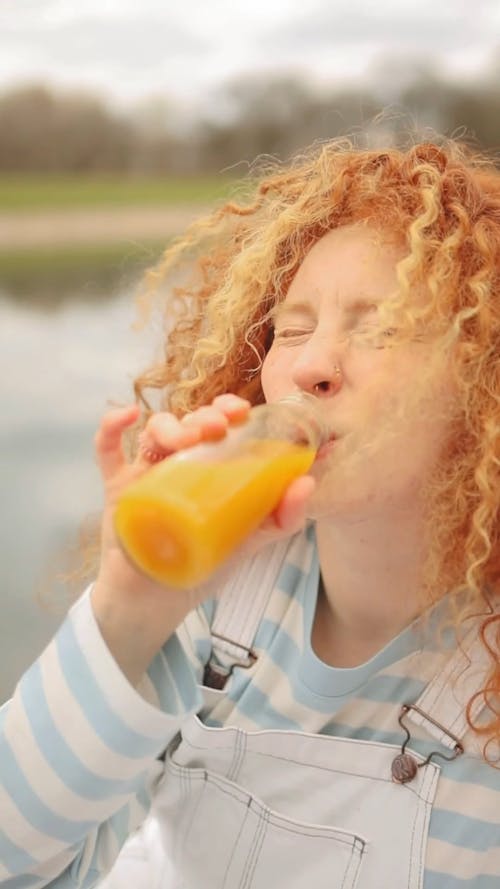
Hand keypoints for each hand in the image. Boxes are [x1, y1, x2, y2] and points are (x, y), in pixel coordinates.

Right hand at [91, 395, 314, 682]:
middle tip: (218, 426)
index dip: (225, 408)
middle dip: (202, 416)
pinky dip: (111, 428)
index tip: (240, 410)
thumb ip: (281, 518)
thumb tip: (308, 482)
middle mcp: (177, 464)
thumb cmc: (202, 566)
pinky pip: (107, 450)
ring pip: (153, 431)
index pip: (216, 425)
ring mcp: (144, 473)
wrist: (157, 602)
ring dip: (169, 424)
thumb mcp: (249, 541)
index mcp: (208, 467)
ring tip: (186, 438)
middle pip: (187, 423)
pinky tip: (127, 415)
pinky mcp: (116, 488)